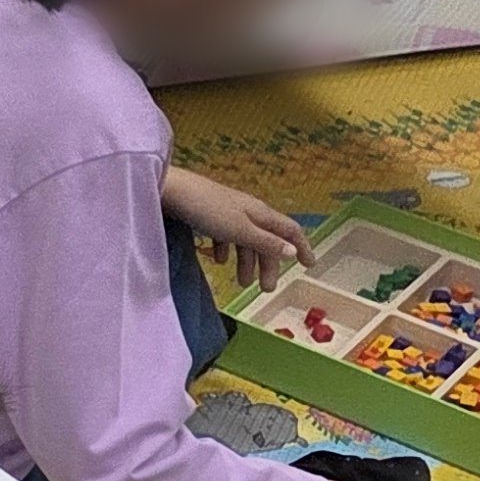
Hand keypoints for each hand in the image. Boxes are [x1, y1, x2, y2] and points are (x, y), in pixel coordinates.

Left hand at [161, 168, 307, 279]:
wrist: (170, 191)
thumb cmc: (207, 209)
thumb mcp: (240, 230)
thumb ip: (265, 242)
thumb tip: (291, 252)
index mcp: (261, 214)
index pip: (290, 231)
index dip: (302, 247)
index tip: (309, 265)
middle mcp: (249, 212)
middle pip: (267, 240)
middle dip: (269, 265)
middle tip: (267, 289)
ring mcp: (229, 213)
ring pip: (246, 241)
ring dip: (247, 262)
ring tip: (242, 284)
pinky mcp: (209, 216)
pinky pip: (225, 236)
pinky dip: (226, 250)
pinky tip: (219, 261)